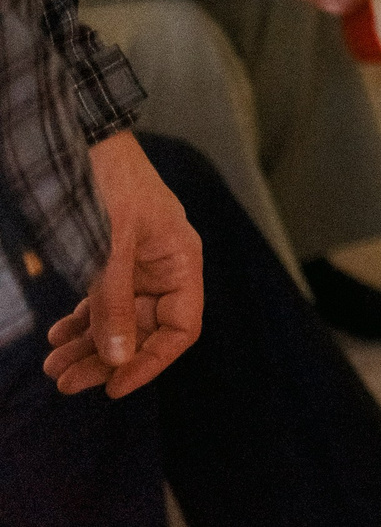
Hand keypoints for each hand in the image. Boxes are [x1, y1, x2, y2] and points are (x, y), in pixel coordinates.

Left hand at [44, 133, 201, 396]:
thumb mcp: (110, 246)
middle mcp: (164, 267)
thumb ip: (113, 302)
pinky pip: (101, 300)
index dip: (150, 361)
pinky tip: (57, 334)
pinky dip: (80, 320)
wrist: (84, 140)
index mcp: (181, 260)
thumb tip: (116, 359)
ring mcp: (137, 263)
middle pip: (143, 330)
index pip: (180, 327)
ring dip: (86, 344)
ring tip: (52, 366)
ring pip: (117, 319)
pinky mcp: (111, 257)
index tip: (113, 386)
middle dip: (105, 358)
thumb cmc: (108, 184)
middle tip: (65, 382)